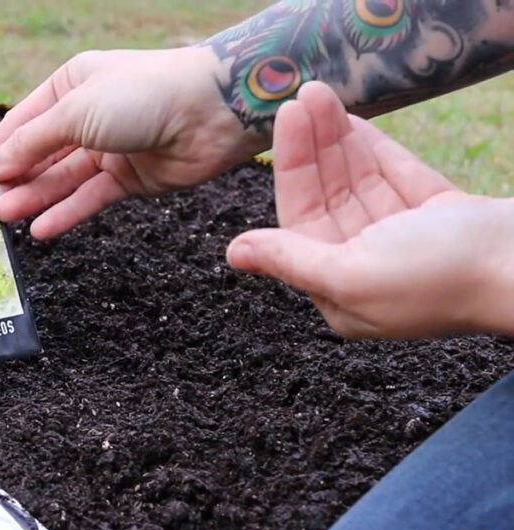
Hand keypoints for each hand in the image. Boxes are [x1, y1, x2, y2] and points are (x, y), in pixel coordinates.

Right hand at [0, 47, 258, 239]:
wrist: (213, 111)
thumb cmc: (142, 93)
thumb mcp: (74, 112)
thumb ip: (30, 143)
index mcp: (71, 86)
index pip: (23, 122)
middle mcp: (87, 117)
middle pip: (41, 154)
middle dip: (13, 178)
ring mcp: (109, 149)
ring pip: (62, 179)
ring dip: (34, 198)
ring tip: (2, 219)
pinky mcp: (129, 179)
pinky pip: (90, 197)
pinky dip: (67, 213)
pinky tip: (41, 229)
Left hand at [226, 81, 513, 338]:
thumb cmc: (440, 277)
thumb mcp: (352, 274)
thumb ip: (291, 260)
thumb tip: (234, 254)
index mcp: (341, 291)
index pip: (301, 219)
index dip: (292, 165)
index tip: (284, 117)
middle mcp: (368, 268)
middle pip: (328, 196)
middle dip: (314, 145)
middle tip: (304, 94)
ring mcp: (406, 242)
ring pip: (359, 183)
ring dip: (339, 140)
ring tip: (321, 93)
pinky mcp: (439, 219)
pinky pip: (395, 178)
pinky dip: (374, 150)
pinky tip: (351, 121)